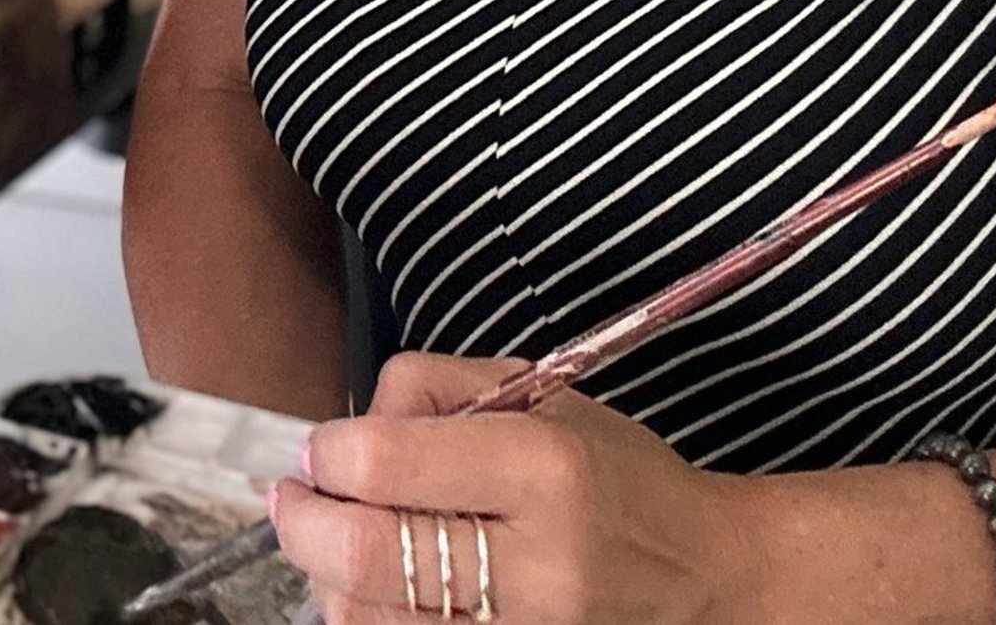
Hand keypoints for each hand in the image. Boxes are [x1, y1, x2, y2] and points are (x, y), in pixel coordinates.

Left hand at [268, 351, 763, 624]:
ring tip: (332, 541)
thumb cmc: (615, 474)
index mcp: (544, 468)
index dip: (330, 452)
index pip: (388, 462)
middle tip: (293, 498)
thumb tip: (343, 434)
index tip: (320, 448)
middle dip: (304, 521)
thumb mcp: (539, 395)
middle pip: (366, 553)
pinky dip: (366, 617)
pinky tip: (370, 587)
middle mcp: (536, 563)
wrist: (702, 580)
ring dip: (326, 576)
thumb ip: (435, 393)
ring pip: (370, 619)